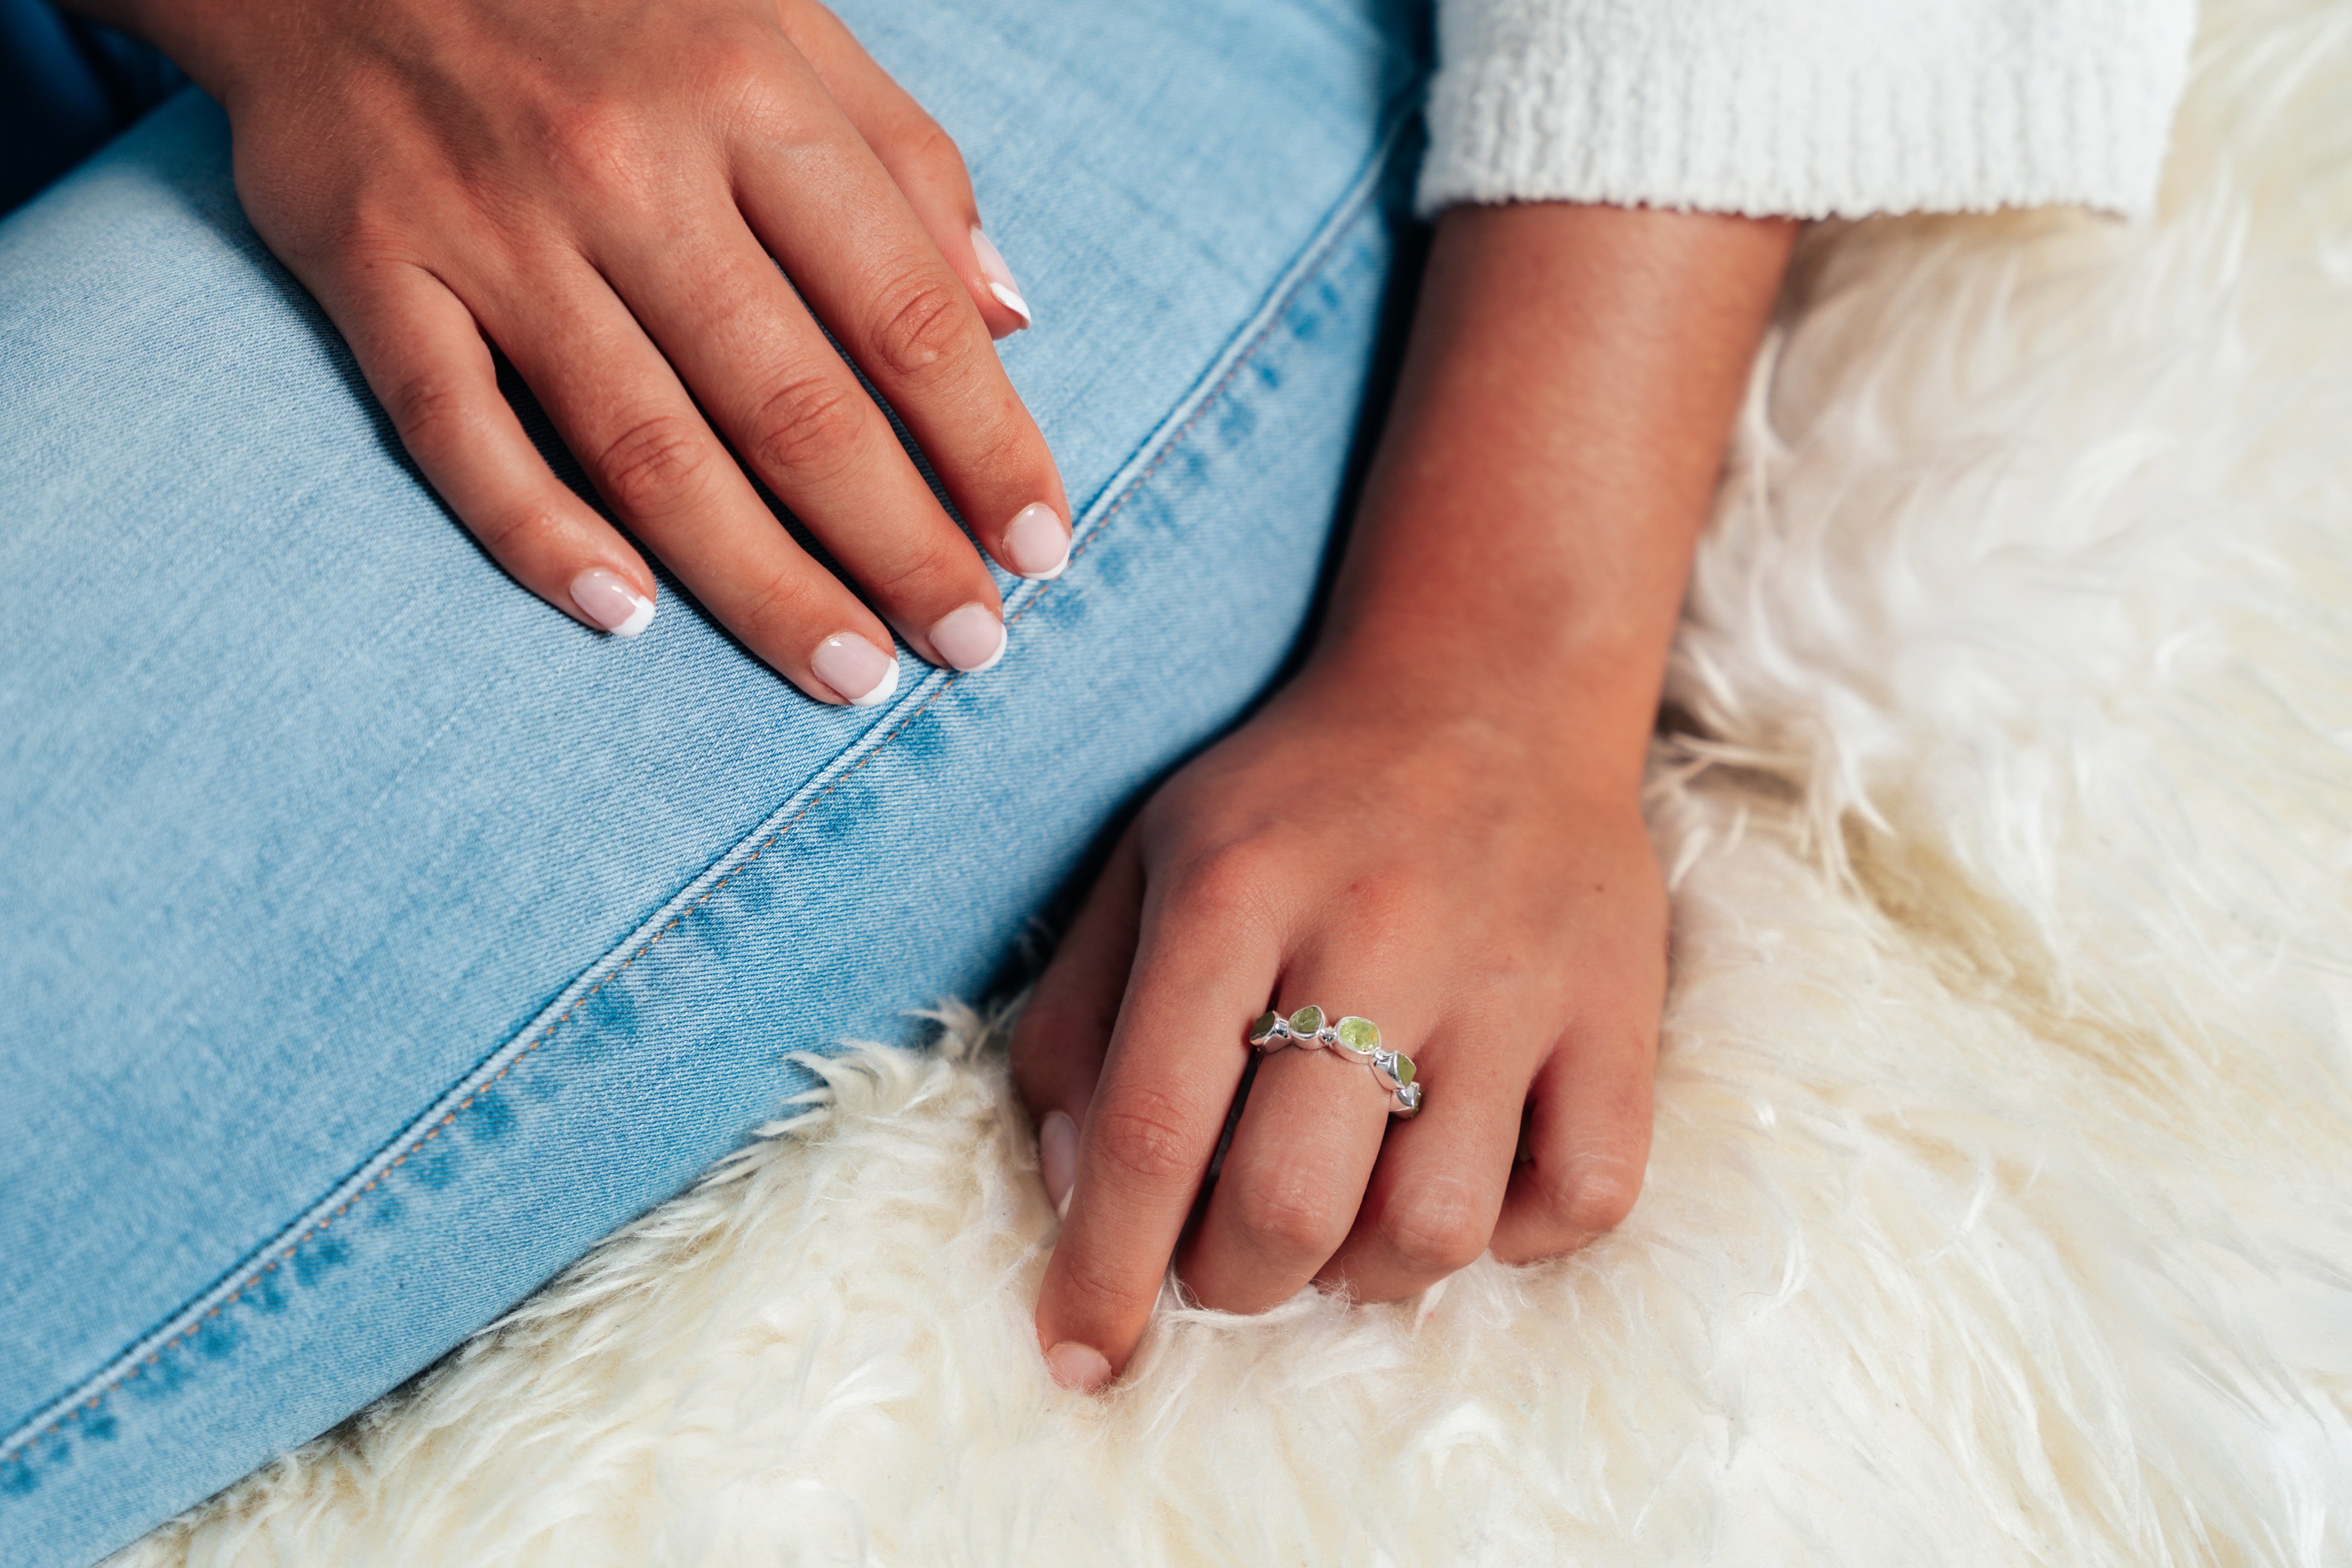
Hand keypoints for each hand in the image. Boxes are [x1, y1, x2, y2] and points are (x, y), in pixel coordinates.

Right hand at [109, 0, 1065, 700]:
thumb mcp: (780, 15)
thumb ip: (902, 161)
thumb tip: (1009, 317)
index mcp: (748, 96)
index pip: (905, 314)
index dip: (988, 447)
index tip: (1041, 546)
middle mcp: (627, 168)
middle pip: (792, 410)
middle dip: (899, 548)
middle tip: (971, 646)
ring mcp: (491, 226)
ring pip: (646, 450)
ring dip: (761, 584)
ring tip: (848, 674)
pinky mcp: (368, 262)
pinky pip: (457, 429)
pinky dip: (539, 534)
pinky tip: (628, 617)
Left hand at [1010, 201, 1793, 1386]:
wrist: (1492, 683)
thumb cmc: (1297, 796)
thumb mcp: (1148, 861)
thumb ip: (1078, 1020)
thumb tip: (1075, 1195)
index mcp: (1233, 892)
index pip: (1153, 1129)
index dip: (1104, 1273)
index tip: (1079, 1360)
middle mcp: (1376, 935)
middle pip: (1289, 1205)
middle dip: (1233, 1281)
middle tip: (1227, 1256)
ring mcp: (1511, 980)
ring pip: (1432, 1232)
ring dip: (1365, 1269)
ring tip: (1344, 1206)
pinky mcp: (1618, 1012)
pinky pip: (1579, 1204)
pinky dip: (1513, 1235)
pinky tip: (1465, 1175)